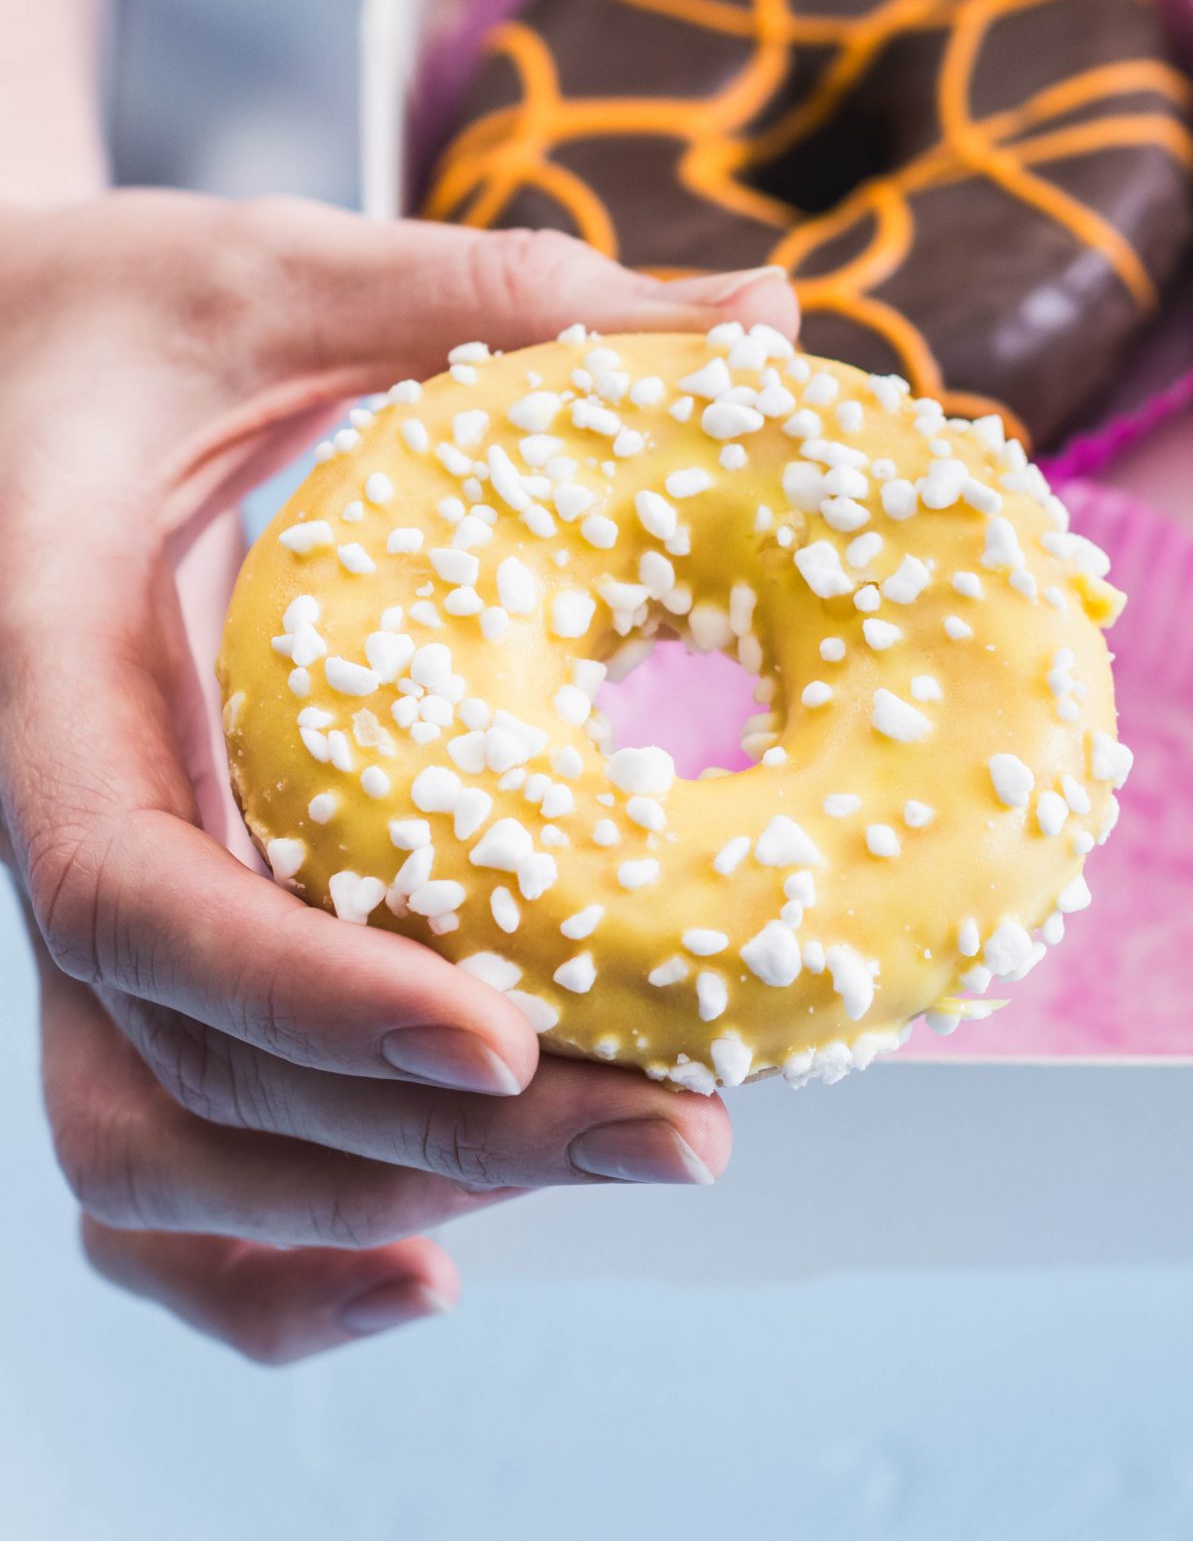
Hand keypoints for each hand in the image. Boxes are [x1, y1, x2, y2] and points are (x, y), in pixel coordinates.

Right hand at [0, 190, 795, 1360]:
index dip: (310, 993)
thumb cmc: (124, 313)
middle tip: (684, 1132)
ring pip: (152, 1160)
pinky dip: (261, 1263)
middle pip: (188, 1074)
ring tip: (622, 1159)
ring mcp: (87, 907)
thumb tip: (772, 315)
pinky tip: (433, 1267)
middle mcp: (57, 819)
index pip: (136, 890)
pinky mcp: (137, 941)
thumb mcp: (289, 274)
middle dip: (428, 1140)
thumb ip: (500, 297)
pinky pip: (150, 1158)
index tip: (505, 1042)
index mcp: (58, 668)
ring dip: (372, 1207)